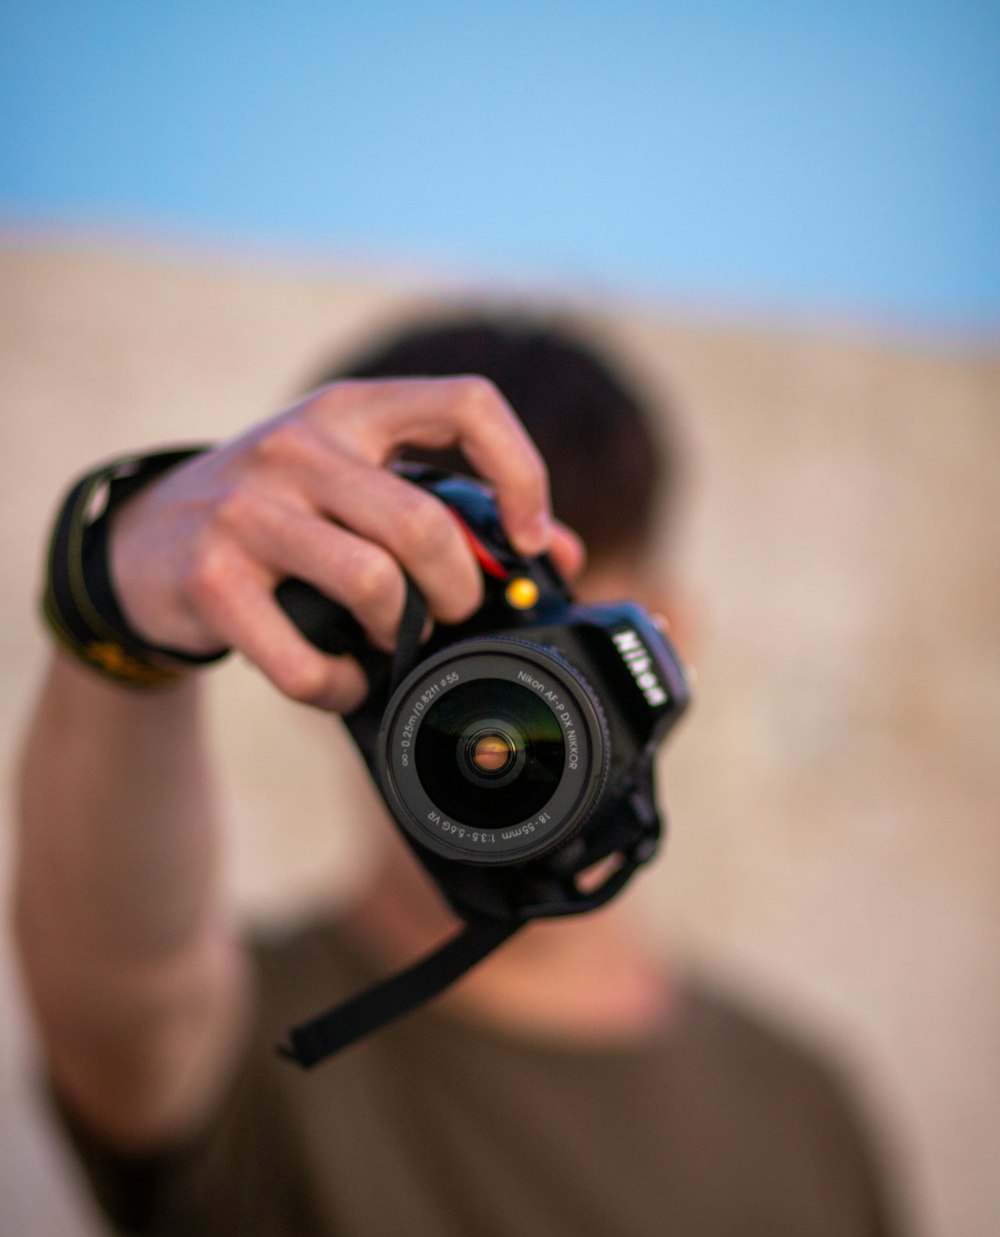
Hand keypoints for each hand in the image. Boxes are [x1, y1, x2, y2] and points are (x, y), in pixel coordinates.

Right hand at [110, 377, 584, 711]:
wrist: (146, 543)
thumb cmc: (279, 514)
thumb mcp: (354, 484)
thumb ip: (451, 506)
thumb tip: (563, 557)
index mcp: (351, 409)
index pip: (467, 405)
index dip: (522, 472)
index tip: (530, 537)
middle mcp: (299, 444)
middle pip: (424, 523)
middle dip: (460, 591)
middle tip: (452, 615)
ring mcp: (249, 507)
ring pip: (372, 585)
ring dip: (402, 638)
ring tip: (395, 645)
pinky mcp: (212, 576)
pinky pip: (305, 658)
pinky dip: (340, 687)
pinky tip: (343, 681)